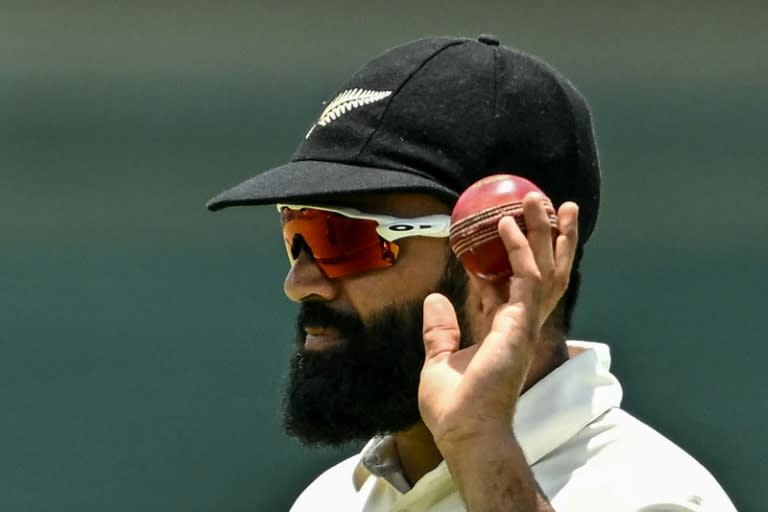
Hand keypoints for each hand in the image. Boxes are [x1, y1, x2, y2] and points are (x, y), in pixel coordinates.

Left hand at [419, 192, 578, 446]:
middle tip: (553, 206)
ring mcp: (524, 323)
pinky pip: (524, 277)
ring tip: (544, 200)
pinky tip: (507, 224)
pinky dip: (517, 249)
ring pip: (545, 268)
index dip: (513, 256)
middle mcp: (520, 323)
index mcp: (503, 331)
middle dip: (551, 238)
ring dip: (545, 233)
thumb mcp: (439, 360)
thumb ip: (440, 330)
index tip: (509, 230)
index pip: (514, 285)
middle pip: (545, 271)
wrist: (464, 431)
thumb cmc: (455, 407)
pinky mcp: (519, 324)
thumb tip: (434, 299)